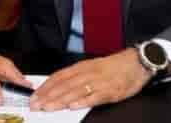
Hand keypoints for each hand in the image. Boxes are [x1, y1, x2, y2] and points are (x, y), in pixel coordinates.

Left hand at [30, 48, 151, 110]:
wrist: (136, 62)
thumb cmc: (114, 67)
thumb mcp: (92, 67)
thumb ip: (76, 76)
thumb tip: (58, 86)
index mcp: (82, 67)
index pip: (59, 76)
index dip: (45, 87)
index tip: (34, 95)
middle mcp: (88, 73)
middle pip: (64, 85)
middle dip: (48, 96)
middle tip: (35, 105)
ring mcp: (99, 82)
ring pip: (76, 91)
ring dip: (60, 100)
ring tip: (48, 107)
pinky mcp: (110, 90)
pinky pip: (95, 96)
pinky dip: (83, 101)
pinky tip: (73, 106)